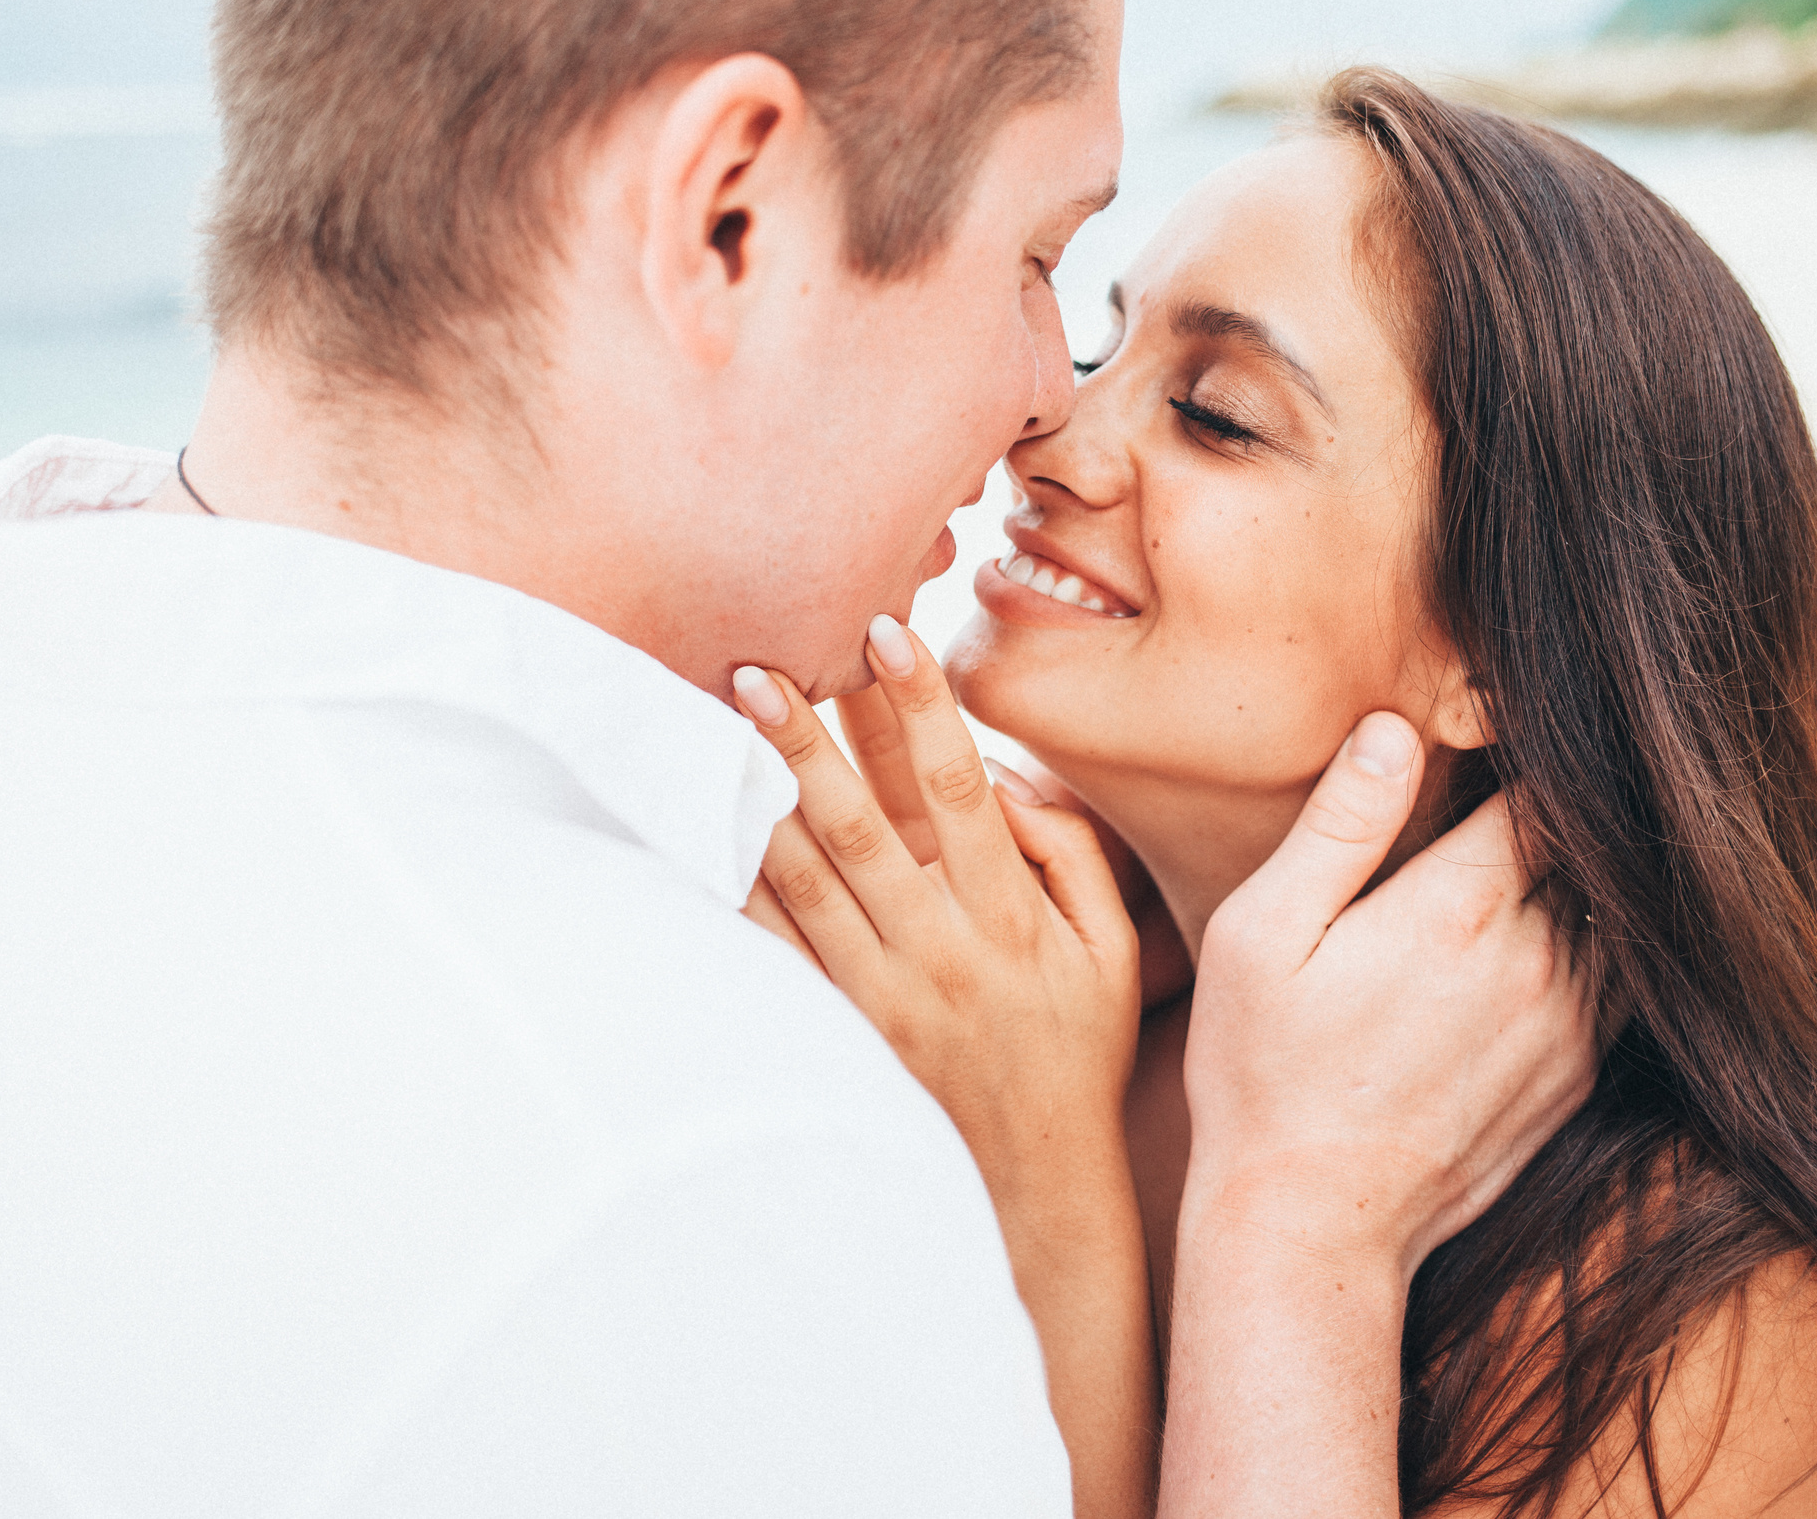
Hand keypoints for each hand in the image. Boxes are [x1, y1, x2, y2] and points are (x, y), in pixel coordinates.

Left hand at [731, 621, 1141, 1173]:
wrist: (1038, 1182)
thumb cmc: (1076, 1048)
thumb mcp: (1112, 949)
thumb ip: (1070, 853)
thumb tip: (1006, 784)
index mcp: (1010, 919)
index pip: (959, 788)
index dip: (922, 707)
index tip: (887, 634)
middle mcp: (941, 951)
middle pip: (860, 825)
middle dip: (807, 740)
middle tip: (757, 666)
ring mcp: (883, 996)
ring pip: (805, 881)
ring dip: (761, 798)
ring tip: (717, 728)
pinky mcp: (844, 1033)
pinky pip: (777, 951)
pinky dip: (738, 890)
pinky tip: (704, 832)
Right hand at [1183, 711, 1595, 1278]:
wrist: (1312, 1224)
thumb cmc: (1262, 1073)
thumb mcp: (1260, 934)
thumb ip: (1339, 826)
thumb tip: (1394, 729)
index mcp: (1459, 907)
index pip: (1537, 792)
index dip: (1519, 754)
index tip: (1491, 737)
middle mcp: (1536, 959)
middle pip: (1580, 847)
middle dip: (1550, 813)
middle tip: (1505, 789)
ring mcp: (1567, 1024)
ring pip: (1609, 914)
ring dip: (1576, 881)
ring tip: (1525, 860)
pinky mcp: (1574, 1077)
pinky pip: (1614, 983)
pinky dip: (1593, 946)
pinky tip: (1534, 940)